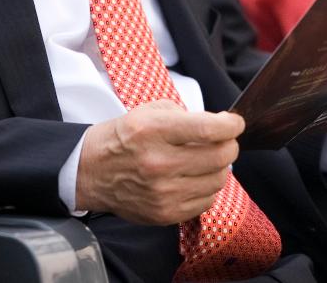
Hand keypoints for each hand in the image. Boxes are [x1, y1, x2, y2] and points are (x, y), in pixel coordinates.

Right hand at [75, 101, 241, 225]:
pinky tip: (196, 178)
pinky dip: (208, 188)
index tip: (235, 123)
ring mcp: (162, 192)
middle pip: (219, 156)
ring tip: (207, 159)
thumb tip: (219, 125)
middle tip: (225, 140)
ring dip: (220, 168)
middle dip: (230, 145)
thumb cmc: (124, 137)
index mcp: (154, 131)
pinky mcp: (164, 214)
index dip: (231, 125)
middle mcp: (158, 163)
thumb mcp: (149, 111)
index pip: (209, 129)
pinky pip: (206, 201)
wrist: (91, 171)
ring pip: (217, 180)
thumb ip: (186, 114)